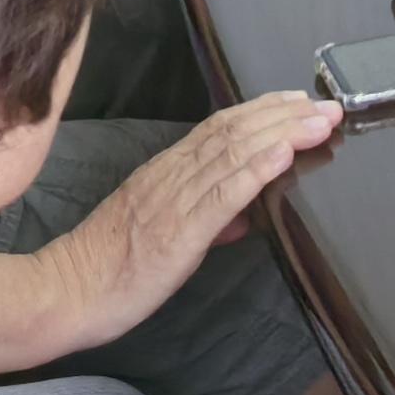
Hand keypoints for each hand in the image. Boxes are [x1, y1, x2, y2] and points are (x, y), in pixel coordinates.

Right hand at [37, 91, 341, 350]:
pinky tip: (283, 154)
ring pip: (233, 153)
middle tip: (328, 106)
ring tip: (319, 121)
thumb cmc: (110, 269)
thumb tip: (240, 218)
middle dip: (285, 115)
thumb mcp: (161, 234)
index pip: (220, 128)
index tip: (298, 101)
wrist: (65, 293)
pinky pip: (221, 195)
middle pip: (234, 132)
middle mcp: (171, 176)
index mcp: (165, 172)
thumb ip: (202, 220)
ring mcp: (173, 201)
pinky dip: (256, 169)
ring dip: (283, 134)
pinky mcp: (177, 232)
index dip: (263, 110)